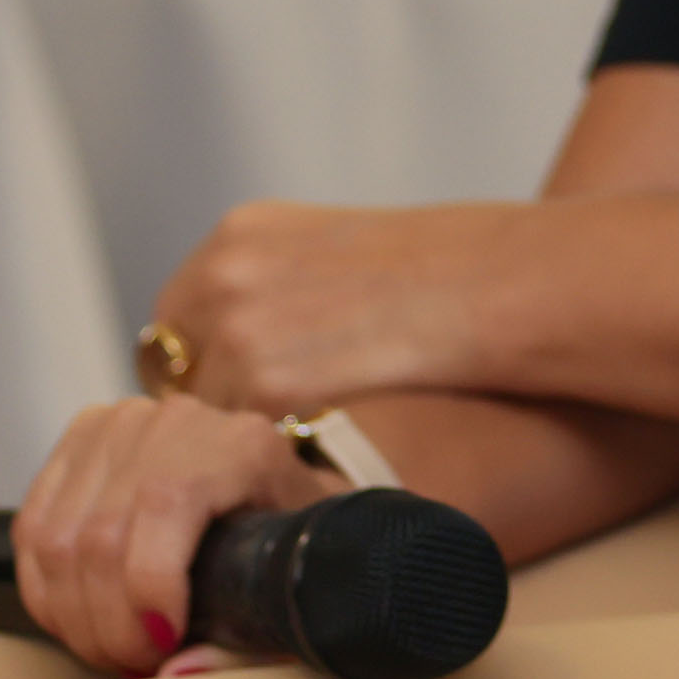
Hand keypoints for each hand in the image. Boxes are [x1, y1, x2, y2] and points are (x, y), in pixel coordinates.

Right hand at [9, 395, 331, 676]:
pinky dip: (47, 593)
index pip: (165, 505)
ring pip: (56, 541)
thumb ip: (251, 637)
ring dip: (74, 618)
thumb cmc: (290, 535)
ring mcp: (118, 426)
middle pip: (101, 538)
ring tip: (112, 650)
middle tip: (135, 666)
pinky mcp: (76, 444)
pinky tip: (80, 622)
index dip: (149, 593)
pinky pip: (32, 530)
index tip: (161, 648)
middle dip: (109, 627)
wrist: (274, 481)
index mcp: (240, 445)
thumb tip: (178, 675)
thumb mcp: (295, 581)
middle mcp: (174, 422)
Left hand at [143, 200, 514, 415]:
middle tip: (275, 417)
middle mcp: (224, 270)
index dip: (209, 357)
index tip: (248, 382)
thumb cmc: (447, 266)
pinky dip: (275, 450)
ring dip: (246, 431)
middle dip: (218, 394)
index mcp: (241, 229)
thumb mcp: (335, 246)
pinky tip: (323, 441)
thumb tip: (247, 339)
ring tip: (307, 435)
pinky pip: (243, 437)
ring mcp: (239, 327)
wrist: (501, 280)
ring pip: (206, 410)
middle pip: (177, 365)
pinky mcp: (268, 382)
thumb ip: (277, 282)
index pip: (179, 316)